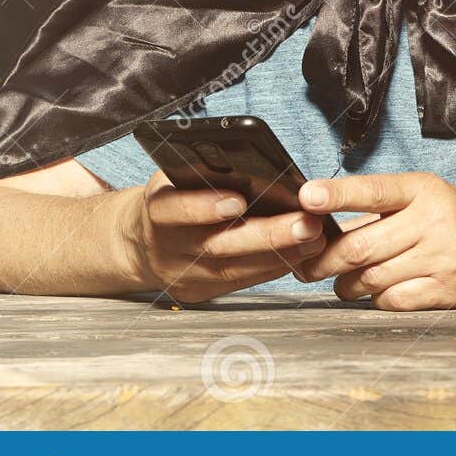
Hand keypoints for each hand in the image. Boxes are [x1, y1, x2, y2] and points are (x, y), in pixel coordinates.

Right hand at [115, 170, 326, 301]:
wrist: (140, 242)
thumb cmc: (174, 197)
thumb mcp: (179, 177)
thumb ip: (208, 174)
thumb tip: (259, 164)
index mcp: (156, 207)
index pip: (170, 209)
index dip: (202, 207)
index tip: (237, 201)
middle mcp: (165, 245)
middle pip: (215, 246)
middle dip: (266, 236)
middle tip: (307, 225)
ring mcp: (181, 274)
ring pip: (232, 271)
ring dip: (280, 255)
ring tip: (315, 239)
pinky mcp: (198, 291)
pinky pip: (239, 283)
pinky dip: (272, 268)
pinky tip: (301, 255)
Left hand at [296, 172, 455, 309]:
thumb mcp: (428, 199)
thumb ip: (381, 211)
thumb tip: (321, 227)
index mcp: (425, 190)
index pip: (374, 191)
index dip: (337, 195)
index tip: (307, 196)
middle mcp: (435, 221)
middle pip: (361, 247)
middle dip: (325, 261)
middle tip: (308, 267)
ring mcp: (443, 258)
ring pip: (371, 278)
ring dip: (348, 284)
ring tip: (347, 280)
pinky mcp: (447, 292)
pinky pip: (391, 301)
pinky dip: (376, 299)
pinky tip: (382, 290)